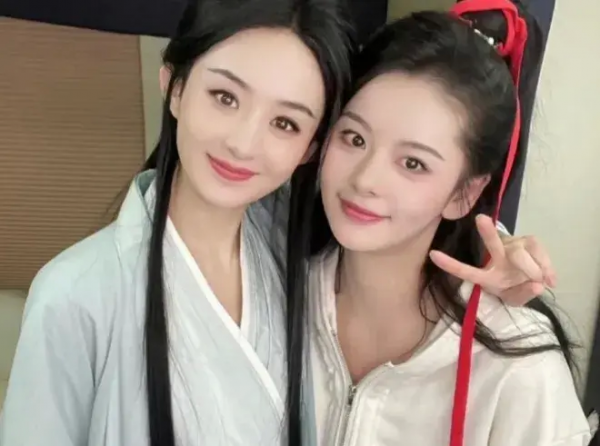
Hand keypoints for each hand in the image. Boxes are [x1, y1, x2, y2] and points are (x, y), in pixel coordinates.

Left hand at [429, 214, 555, 305]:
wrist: (530, 280)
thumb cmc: (513, 289)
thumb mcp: (514, 300)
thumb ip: (523, 295)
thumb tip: (537, 285)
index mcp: (485, 275)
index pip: (465, 270)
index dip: (450, 264)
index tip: (432, 254)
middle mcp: (496, 256)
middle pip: (492, 244)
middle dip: (487, 232)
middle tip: (480, 219)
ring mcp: (512, 246)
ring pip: (521, 254)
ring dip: (533, 270)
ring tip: (541, 282)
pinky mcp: (529, 241)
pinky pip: (538, 250)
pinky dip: (546, 266)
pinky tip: (551, 279)